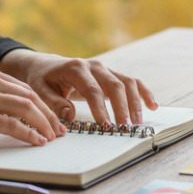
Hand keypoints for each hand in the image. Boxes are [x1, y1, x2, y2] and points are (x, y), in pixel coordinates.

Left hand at [0, 50, 158, 127]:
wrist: (45, 66)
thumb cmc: (42, 79)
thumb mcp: (40, 90)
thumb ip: (54, 103)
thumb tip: (70, 116)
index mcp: (76, 68)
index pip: (93, 90)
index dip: (101, 109)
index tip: (107, 126)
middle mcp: (94, 66)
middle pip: (114, 85)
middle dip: (122, 107)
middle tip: (125, 127)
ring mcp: (104, 68)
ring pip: (126, 82)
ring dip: (135, 102)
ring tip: (138, 122)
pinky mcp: (111, 74)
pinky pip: (131, 81)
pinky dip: (143, 92)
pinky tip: (152, 105)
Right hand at [0, 64, 66, 145]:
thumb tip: (4, 109)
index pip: (24, 87)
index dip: (41, 103)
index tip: (50, 116)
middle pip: (31, 97)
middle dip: (48, 114)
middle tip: (59, 129)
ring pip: (27, 109)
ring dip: (44, 124)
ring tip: (52, 137)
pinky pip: (13, 125)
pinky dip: (29, 134)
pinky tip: (36, 141)